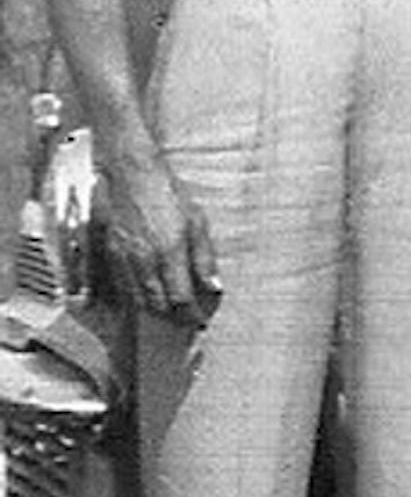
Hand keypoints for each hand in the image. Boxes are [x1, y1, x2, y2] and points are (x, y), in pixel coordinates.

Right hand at [103, 150, 219, 326]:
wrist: (132, 175)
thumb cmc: (169, 194)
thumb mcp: (197, 223)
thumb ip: (204, 258)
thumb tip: (212, 286)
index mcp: (169, 253)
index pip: (180, 298)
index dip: (190, 314)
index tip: (200, 321)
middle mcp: (144, 261)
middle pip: (157, 304)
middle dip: (173, 317)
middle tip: (186, 320)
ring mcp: (124, 259)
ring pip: (138, 299)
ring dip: (155, 310)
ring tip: (170, 312)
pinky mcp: (111, 254)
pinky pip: (123, 286)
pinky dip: (137, 297)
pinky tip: (149, 295)